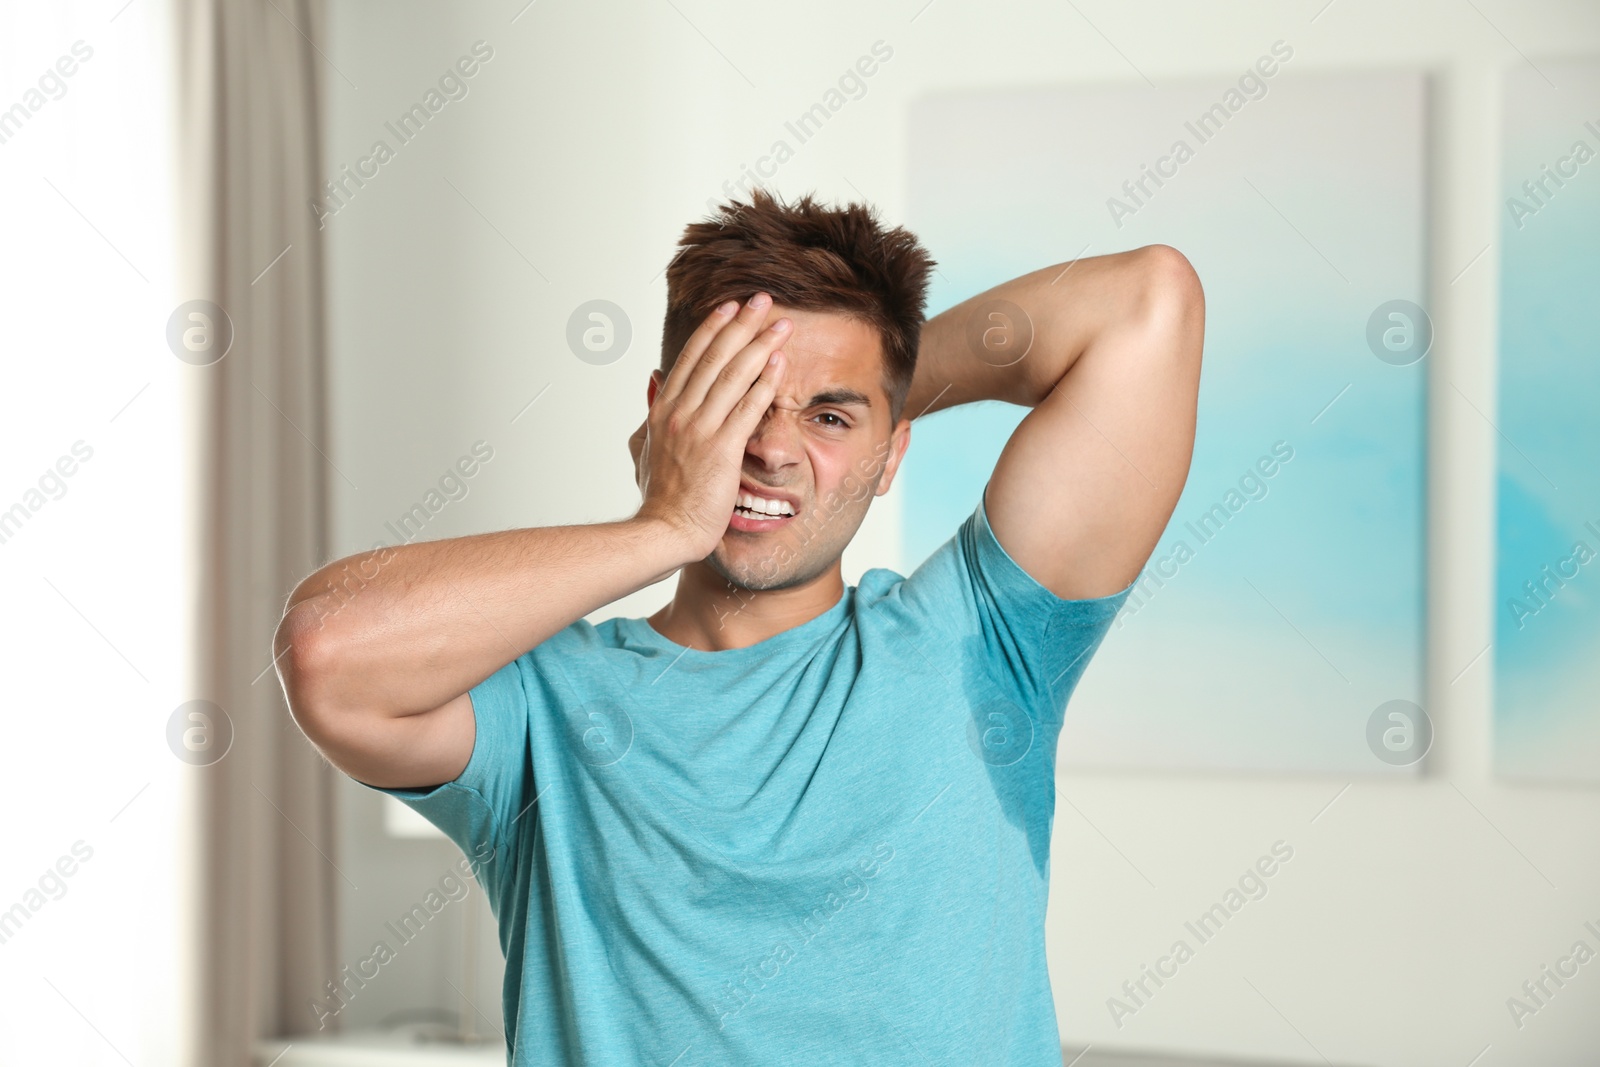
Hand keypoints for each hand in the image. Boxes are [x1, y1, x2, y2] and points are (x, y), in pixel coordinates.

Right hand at [632, 293, 789, 558]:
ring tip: (783, 325)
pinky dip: (764, 383)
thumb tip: (652, 381)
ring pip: (733, 376)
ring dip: (760, 346)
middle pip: (715, 358)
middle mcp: (680, 414)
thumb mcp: (644, 448)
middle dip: (742, 325)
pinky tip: (780, 363)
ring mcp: (699, 430)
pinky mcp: (721, 450)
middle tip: (763, 299)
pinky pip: (747, 409)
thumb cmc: (659, 498)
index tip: (731, 307)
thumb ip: (650, 413)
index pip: (691, 358)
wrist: (663, 531)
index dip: (713, 329)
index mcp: (663, 410)